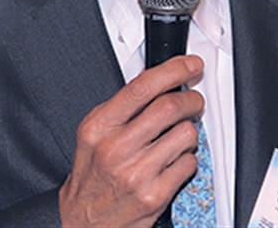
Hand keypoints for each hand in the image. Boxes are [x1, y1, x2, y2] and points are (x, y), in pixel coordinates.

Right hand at [58, 55, 203, 226]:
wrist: (83, 223)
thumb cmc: (92, 175)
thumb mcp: (95, 133)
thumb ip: (122, 106)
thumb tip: (159, 80)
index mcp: (100, 126)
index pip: (142, 87)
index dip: (172, 70)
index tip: (189, 65)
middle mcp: (116, 148)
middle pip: (169, 107)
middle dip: (191, 99)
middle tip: (194, 100)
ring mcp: (137, 173)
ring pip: (185, 133)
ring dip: (190, 130)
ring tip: (179, 136)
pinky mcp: (155, 195)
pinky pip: (189, 163)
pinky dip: (188, 158)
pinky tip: (174, 160)